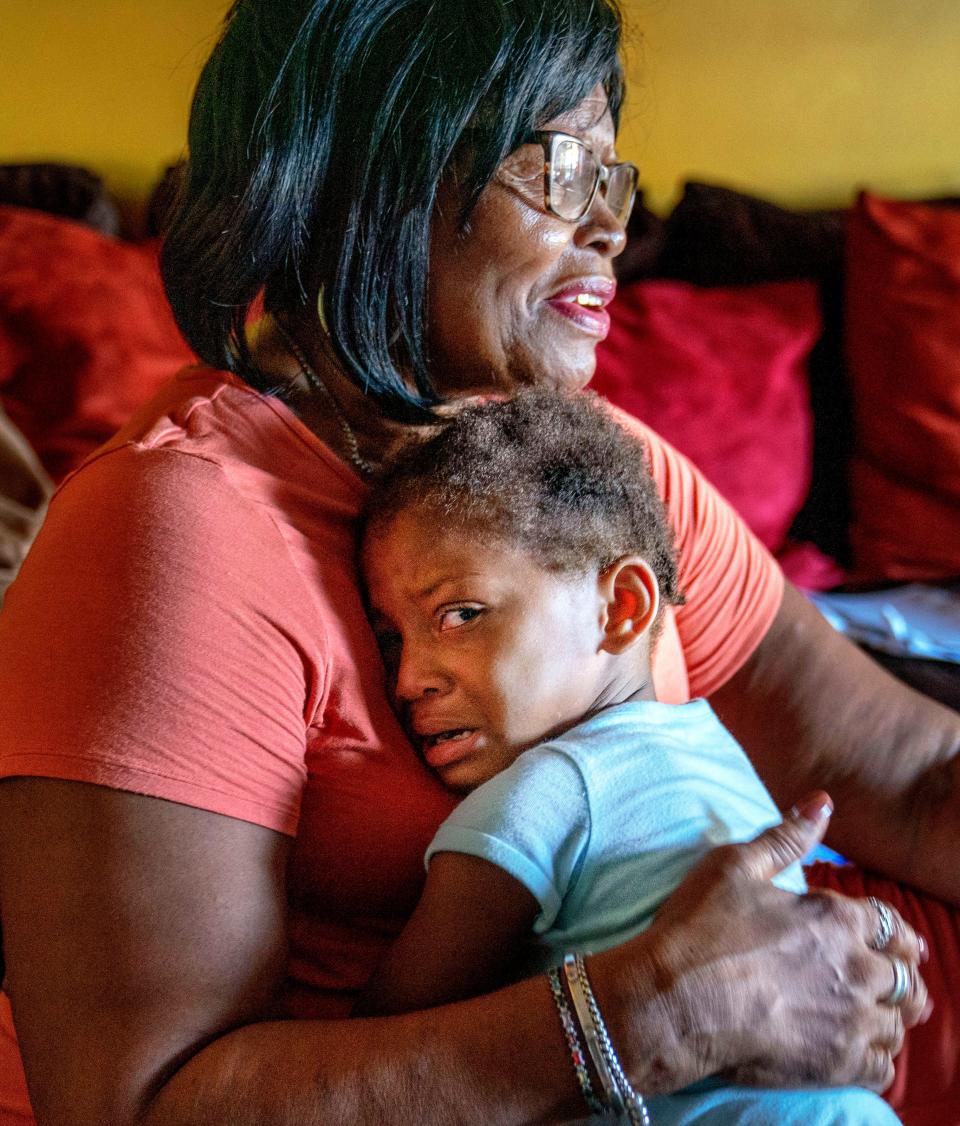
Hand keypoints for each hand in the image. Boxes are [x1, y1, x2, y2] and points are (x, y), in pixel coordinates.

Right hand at [600, 792, 929, 1094]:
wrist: (674, 1000)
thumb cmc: (699, 929)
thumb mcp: (735, 866)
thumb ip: (785, 836)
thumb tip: (822, 800)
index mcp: (836, 918)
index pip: (888, 922)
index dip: (892, 930)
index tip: (896, 939)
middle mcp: (856, 969)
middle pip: (904, 976)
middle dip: (902, 974)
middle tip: (895, 978)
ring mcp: (850, 1020)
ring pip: (898, 1022)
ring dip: (892, 1014)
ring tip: (881, 1014)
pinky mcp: (836, 1064)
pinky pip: (881, 1067)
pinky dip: (878, 1057)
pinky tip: (862, 1050)